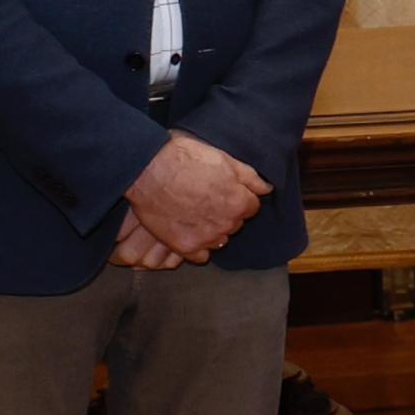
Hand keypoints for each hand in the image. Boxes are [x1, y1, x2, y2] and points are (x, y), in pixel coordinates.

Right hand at [116, 133, 265, 269]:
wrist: (147, 169)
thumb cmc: (185, 159)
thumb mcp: (224, 159)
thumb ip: (250, 177)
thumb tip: (267, 189)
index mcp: (239, 202)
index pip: (251, 207)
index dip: (238, 197)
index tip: (223, 191)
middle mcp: (226, 224)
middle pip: (235, 223)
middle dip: (225, 213)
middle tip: (205, 199)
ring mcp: (206, 238)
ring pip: (220, 240)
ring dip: (212, 230)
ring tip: (194, 213)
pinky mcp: (185, 247)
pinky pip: (201, 256)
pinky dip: (197, 246)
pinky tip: (187, 230)